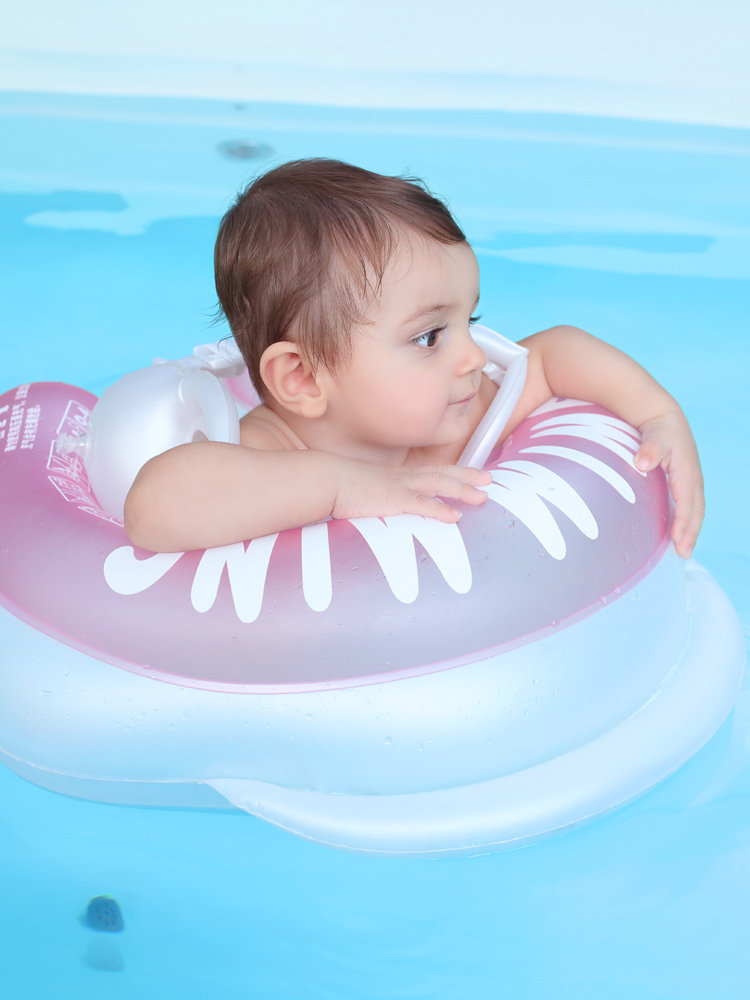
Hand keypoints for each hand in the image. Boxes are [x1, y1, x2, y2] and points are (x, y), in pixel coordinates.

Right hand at [331, 459, 491, 522]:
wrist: (324, 479)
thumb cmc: (339, 486)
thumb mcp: (366, 488)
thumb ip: (379, 496)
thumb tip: (384, 505)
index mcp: (398, 475)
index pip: (433, 470)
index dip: (456, 471)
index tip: (475, 473)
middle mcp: (403, 477)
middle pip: (442, 473)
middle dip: (467, 475)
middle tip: (489, 479)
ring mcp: (399, 486)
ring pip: (438, 484)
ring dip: (462, 489)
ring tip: (482, 497)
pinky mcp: (392, 500)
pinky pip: (421, 504)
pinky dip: (440, 509)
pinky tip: (454, 517)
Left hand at [635, 408, 703, 557]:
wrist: (665, 418)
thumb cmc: (658, 429)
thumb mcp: (654, 435)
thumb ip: (649, 448)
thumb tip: (642, 462)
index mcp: (687, 471)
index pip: (687, 501)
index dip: (683, 521)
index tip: (676, 539)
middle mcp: (694, 480)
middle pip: (696, 512)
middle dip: (691, 534)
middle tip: (683, 555)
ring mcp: (692, 483)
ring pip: (696, 512)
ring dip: (691, 532)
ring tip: (683, 552)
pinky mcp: (686, 484)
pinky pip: (690, 508)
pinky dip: (687, 523)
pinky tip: (679, 536)